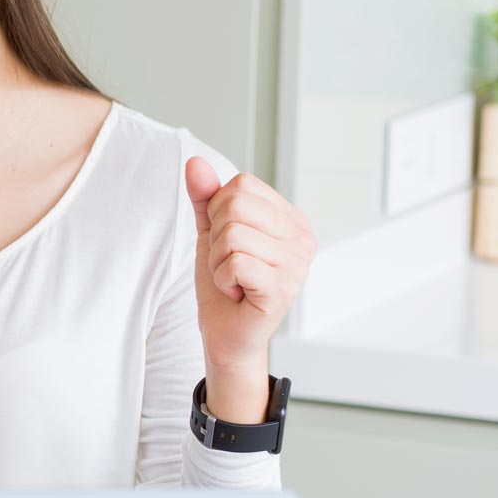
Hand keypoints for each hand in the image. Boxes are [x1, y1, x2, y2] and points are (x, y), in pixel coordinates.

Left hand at [185, 156, 313, 418]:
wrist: (226, 335)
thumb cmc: (225, 284)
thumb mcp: (211, 234)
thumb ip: (206, 198)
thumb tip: (195, 162)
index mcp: (291, 219)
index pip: (242, 185)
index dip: (218, 212)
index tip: (227, 243)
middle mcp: (303, 239)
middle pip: (236, 205)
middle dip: (216, 237)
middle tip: (228, 264)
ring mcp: (298, 265)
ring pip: (232, 235)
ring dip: (218, 262)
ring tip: (233, 280)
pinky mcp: (284, 289)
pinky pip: (235, 263)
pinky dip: (223, 280)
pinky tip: (237, 293)